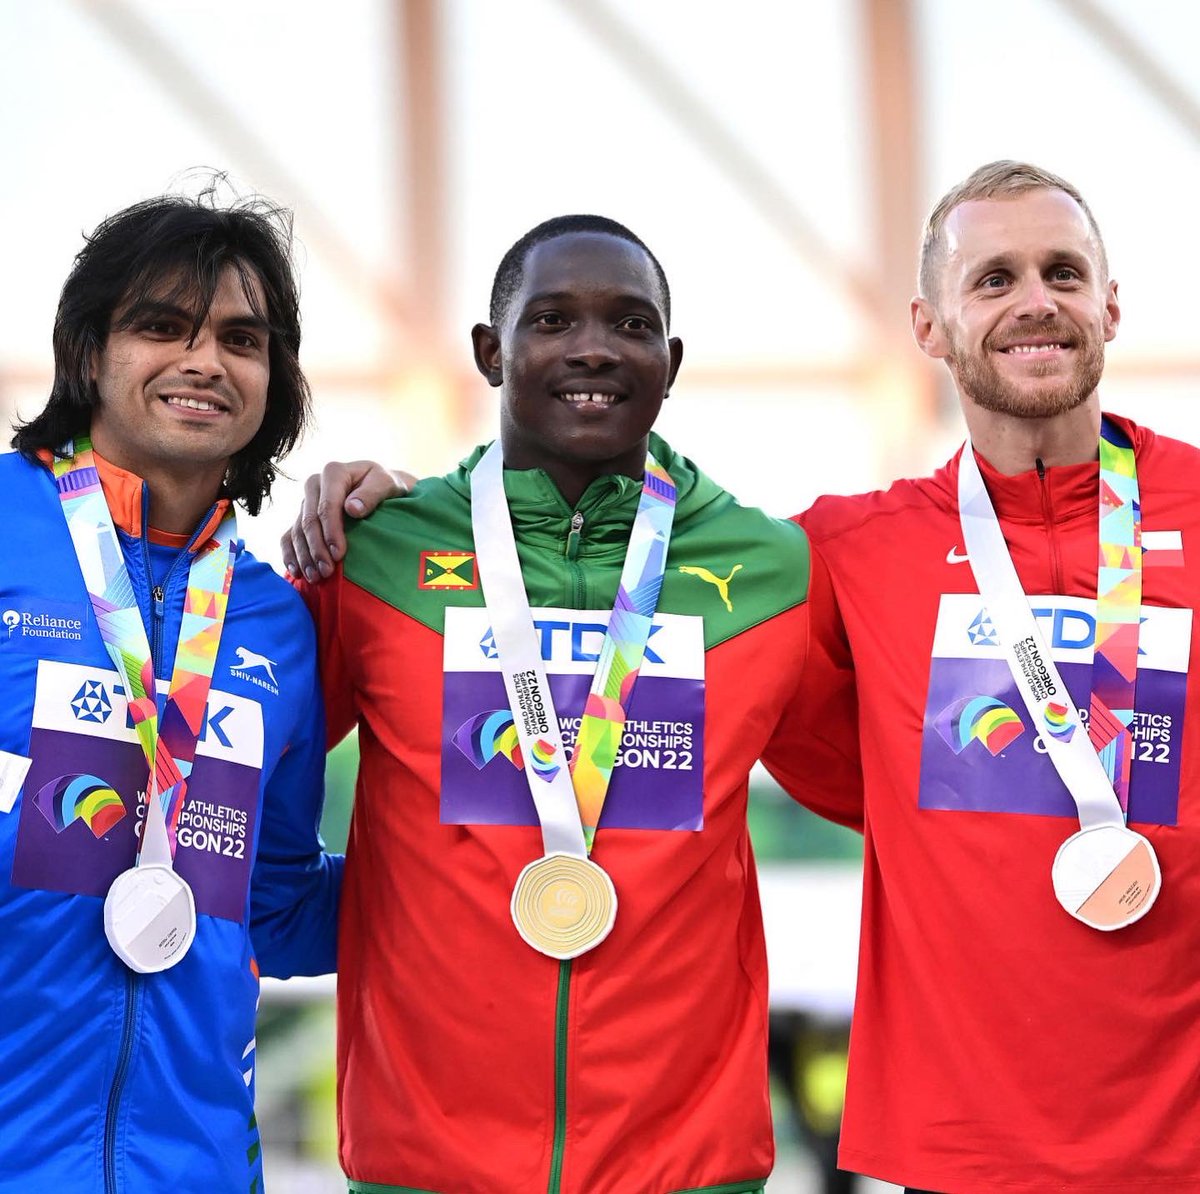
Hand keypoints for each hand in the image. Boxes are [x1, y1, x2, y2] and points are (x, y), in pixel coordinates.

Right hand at [282, 461, 414, 580]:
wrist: (381, 488)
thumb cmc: (387, 486)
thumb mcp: (388, 484)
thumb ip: (372, 493)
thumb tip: (352, 508)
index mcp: (334, 473)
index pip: (327, 506)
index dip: (331, 531)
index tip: (339, 554)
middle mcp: (314, 484)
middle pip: (309, 521)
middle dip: (317, 549)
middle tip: (327, 572)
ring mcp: (306, 501)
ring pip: (297, 531)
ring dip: (304, 557)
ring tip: (315, 578)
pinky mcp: (302, 516)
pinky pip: (288, 536)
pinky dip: (291, 555)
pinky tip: (297, 572)